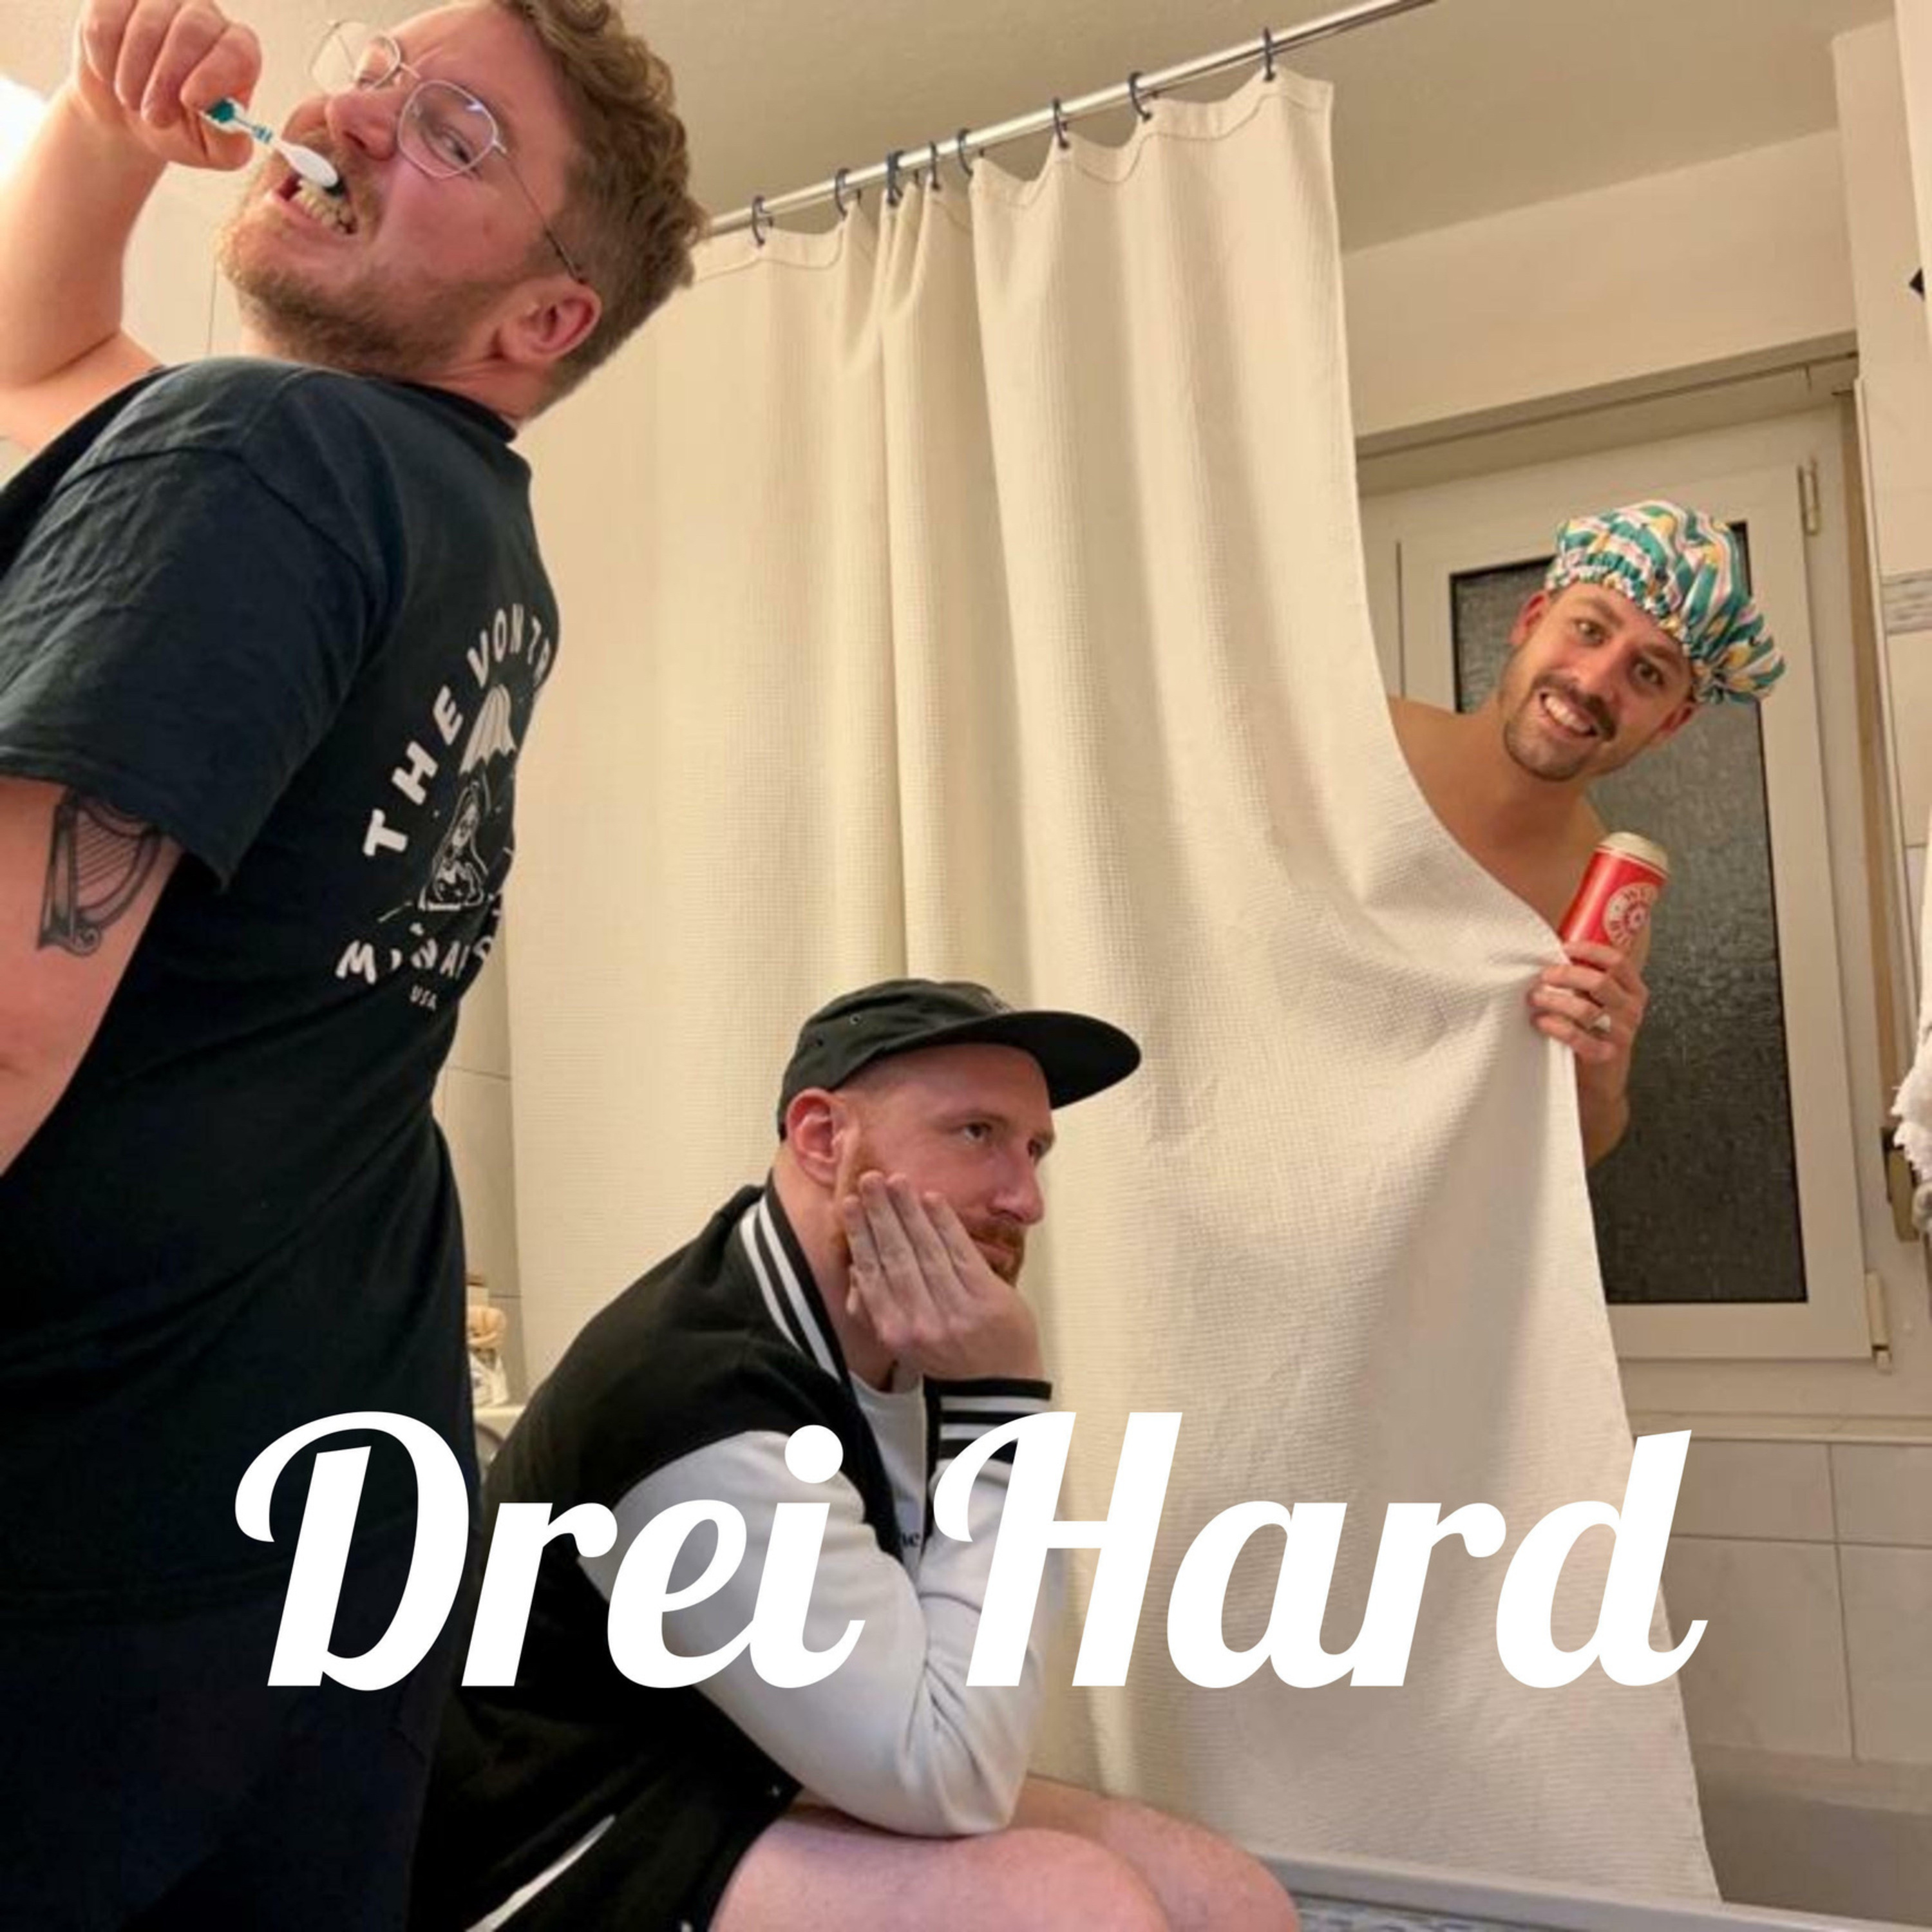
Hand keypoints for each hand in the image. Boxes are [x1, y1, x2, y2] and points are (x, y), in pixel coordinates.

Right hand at [69, 0, 261, 170]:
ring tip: (132, 101)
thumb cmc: (179, 130)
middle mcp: (204, 17)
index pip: (239, 51)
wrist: (126, 117)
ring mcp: (161, 1)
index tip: (190, 102)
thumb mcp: (211, 150)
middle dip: (168, 79)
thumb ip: (227, 140)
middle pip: (193, 31)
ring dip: (133, 73)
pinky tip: (109, 74)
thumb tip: (224, 118)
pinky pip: (106, 19)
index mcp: (238, 53)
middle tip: (154, 116)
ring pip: (147, 24)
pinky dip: (103, 56)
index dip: (215, 75)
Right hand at [839, 1172, 1043, 1383]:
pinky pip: (961, 1252)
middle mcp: (921, 1322)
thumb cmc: (945, 1356)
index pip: (873, 1274)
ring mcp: (956, 1310)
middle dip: (881, 1214)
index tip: (848, 1204)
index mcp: (895, 1333)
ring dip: (909, 1211)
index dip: (860, 1236)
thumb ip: (874, 1311)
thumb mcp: (901, 1344)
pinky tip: (931, 1199)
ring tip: (896, 1180)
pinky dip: (945, 1223)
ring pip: (926, 1250)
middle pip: (896, 1257)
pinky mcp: (987, 1298)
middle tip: (869, 1179)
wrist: (998, 1386)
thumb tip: (854, 1271)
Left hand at [1528, 938, 1646, 1082]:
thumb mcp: (1601, 1003)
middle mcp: (1631, 1010)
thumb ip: (1588, 981)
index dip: (1589, 950)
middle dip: (1566, 975)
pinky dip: (1554, 1026)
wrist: (1602, 1079)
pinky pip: (1577, 1037)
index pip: (1617, 962)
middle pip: (1599, 982)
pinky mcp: (1605, 1055)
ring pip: (1585, 1009)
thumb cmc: (1595, 1032)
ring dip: (1554, 1000)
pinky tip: (1540, 1021)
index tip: (1564, 947)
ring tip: (1535, 998)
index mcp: (1634, 991)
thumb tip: (1553, 954)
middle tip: (1544, 976)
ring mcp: (1621, 1034)